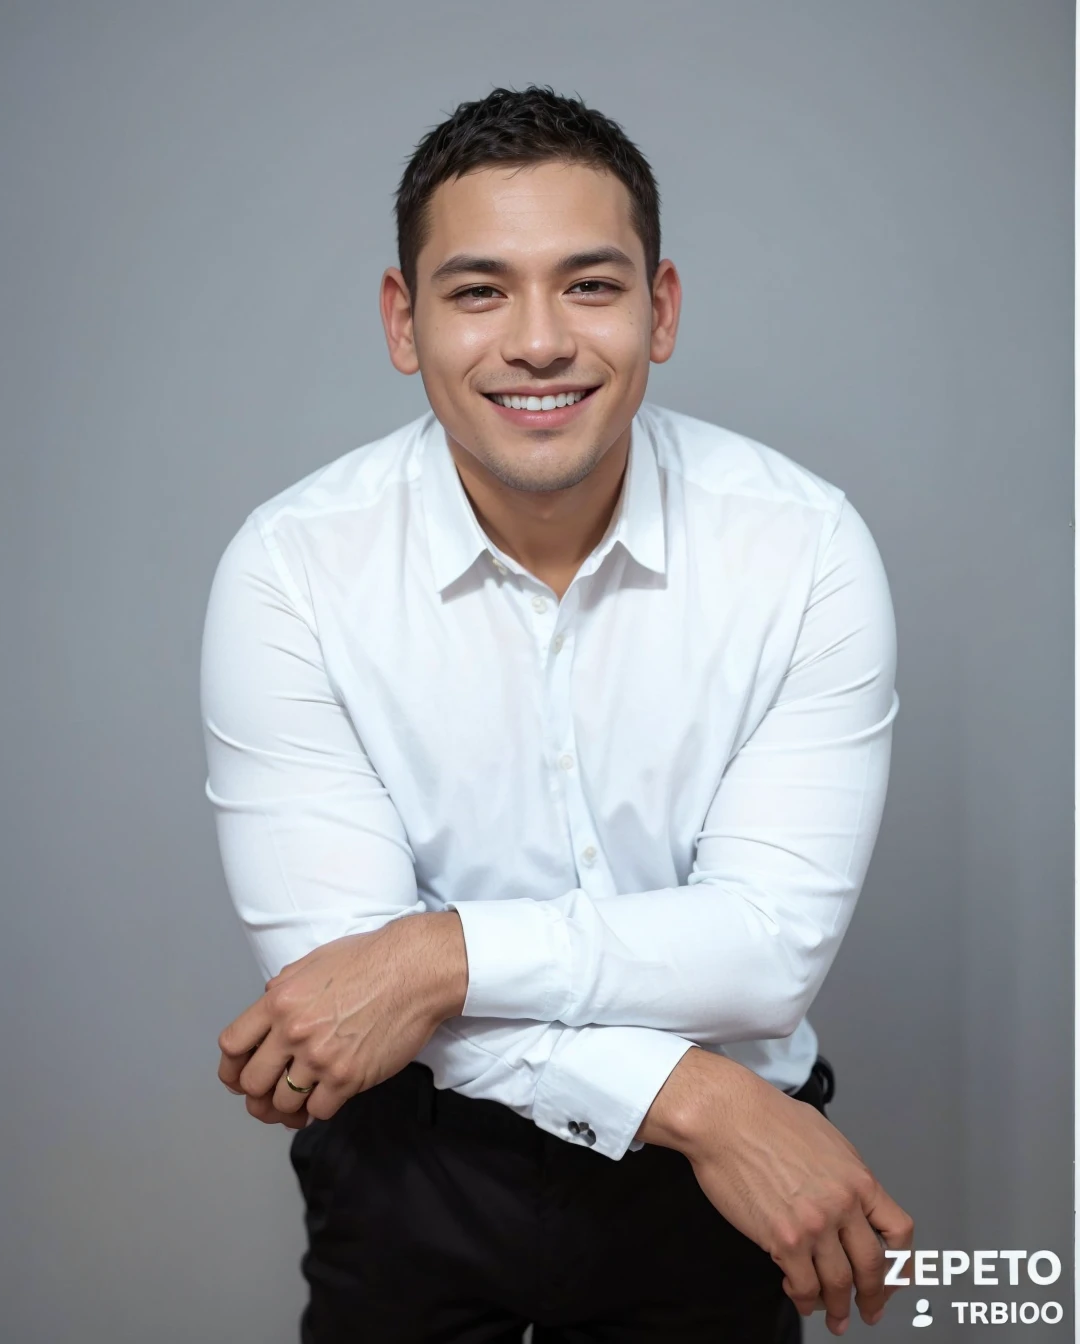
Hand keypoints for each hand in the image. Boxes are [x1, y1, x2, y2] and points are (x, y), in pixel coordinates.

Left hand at [216, 911, 467, 1124]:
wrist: (415, 970)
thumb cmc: (370, 960)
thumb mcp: (312, 964)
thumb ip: (283, 991)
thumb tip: (269, 1016)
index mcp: (279, 1001)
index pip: (232, 1046)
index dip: (231, 1066)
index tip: (238, 1075)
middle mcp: (294, 1031)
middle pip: (252, 1082)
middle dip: (257, 1092)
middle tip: (268, 1094)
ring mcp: (321, 1057)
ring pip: (282, 1102)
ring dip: (287, 1106)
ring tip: (296, 1102)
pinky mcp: (349, 1077)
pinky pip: (318, 1110)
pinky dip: (318, 1108)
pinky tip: (325, 1097)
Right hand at [637, 1048, 912, 1335]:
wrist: (726, 1117)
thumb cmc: (766, 1117)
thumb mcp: (825, 1137)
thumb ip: (844, 1174)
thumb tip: (851, 1197)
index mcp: (858, 1179)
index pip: (898, 1230)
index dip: (900, 1261)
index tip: (894, 1275)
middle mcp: (842, 1205)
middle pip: (873, 1267)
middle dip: (874, 1296)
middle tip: (870, 1310)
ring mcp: (814, 1226)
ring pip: (839, 1283)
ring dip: (838, 1307)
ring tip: (834, 1316)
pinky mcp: (782, 1240)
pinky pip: (803, 1284)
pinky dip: (804, 1298)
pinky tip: (800, 1296)